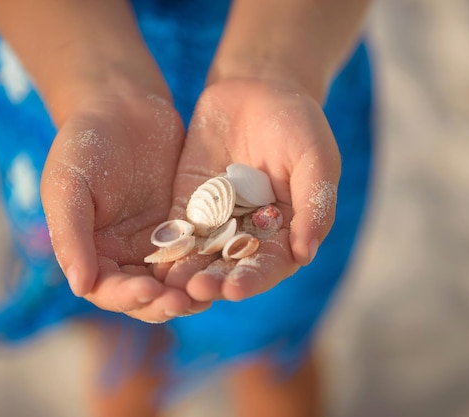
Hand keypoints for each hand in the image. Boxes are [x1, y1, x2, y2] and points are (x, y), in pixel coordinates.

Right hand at [41, 93, 209, 322]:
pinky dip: (209, 263)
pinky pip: (198, 252)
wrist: (122, 105)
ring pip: (174, 281)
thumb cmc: (84, 142)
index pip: (106, 290)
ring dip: (190, 292)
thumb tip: (79, 287)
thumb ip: (70, 234)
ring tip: (209, 293)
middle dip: (163, 303)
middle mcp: (124, 256)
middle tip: (185, 302)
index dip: (125, 297)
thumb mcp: (68, 184)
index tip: (148, 291)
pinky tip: (227, 265)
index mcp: (91, 252)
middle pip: (144, 295)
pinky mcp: (186, 227)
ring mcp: (157, 244)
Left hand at [158, 79, 340, 301]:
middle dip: (215, 281)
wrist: (257, 87)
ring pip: (202, 255)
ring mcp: (218, 221)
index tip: (235, 290)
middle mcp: (251, 234)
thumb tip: (305, 254)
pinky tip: (153, 262)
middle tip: (197, 291)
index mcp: (286, 231)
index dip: (254, 279)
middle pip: (232, 267)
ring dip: (187, 272)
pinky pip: (179, 230)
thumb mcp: (315, 159)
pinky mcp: (190, 206)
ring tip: (170, 286)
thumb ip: (314, 205)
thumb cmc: (296, 123)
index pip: (270, 265)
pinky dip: (168, 247)